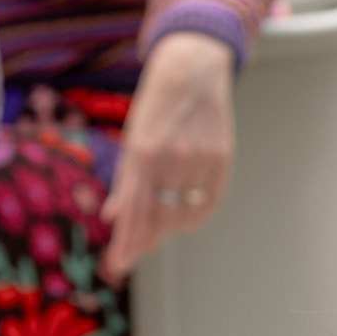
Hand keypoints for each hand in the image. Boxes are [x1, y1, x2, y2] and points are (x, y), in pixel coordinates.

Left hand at [102, 31, 235, 279]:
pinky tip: (182, 219)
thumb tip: (113, 217)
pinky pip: (208, 205)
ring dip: (167, 228)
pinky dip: (194, 217)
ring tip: (155, 229)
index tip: (118, 266)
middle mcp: (173, 157)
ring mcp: (201, 159)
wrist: (193, 69)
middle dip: (143, 241)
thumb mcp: (133, 137)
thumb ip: (126, 180)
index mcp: (144, 151)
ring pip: (184, 215)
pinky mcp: (222, 160)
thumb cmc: (156, 105)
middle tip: (130, 255)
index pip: (134, 209)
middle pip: (159, 218)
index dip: (127, 242)